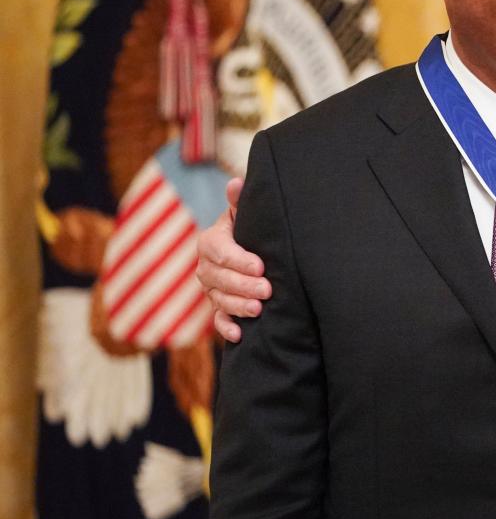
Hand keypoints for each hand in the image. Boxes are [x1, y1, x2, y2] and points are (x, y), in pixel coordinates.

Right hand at [196, 177, 269, 342]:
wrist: (248, 248)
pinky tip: (239, 335)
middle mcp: (206, 267)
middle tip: (267, 289)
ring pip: (219, 299)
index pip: (220, 251)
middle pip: (219, 279)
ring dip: (237, 306)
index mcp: (211, 241)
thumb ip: (239, 201)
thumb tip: (236, 183)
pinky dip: (226, 328)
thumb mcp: (245, 214)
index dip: (239, 260)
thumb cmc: (249, 228)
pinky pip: (217, 320)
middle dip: (243, 285)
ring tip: (258, 310)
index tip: (261, 266)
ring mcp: (211, 289)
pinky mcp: (218, 307)